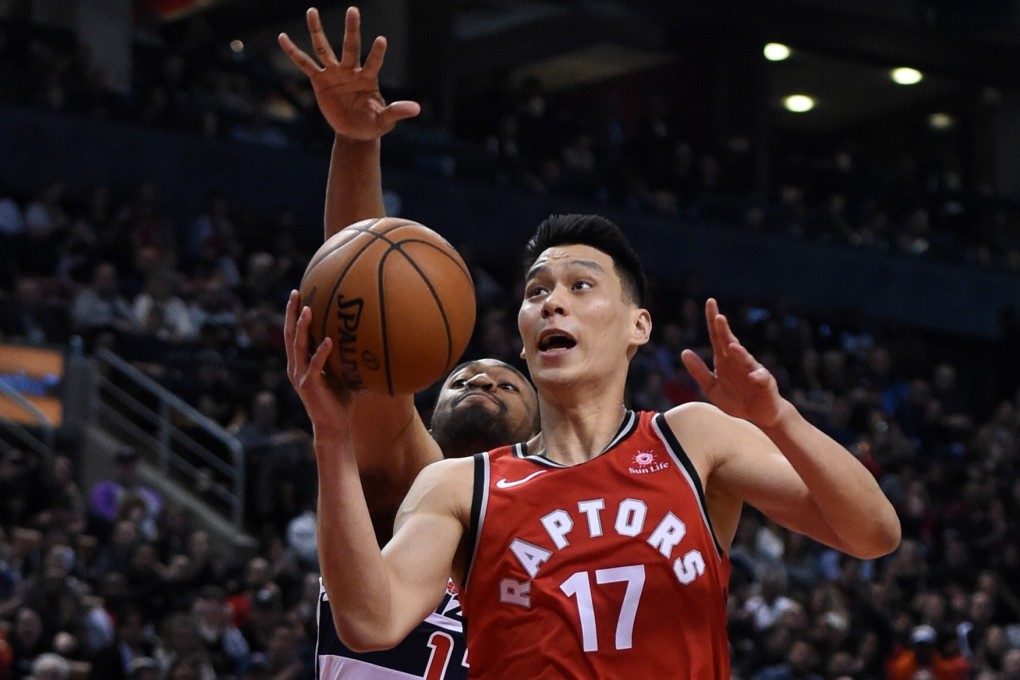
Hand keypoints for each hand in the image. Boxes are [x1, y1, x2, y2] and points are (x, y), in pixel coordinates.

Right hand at [278, 7, 419, 139]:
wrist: (355, 132)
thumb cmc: (372, 123)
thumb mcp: (385, 120)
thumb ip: (396, 111)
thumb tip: (416, 109)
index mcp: (368, 79)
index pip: (373, 63)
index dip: (377, 53)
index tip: (382, 40)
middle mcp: (350, 71)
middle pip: (350, 46)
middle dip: (352, 30)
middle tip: (353, 10)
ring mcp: (334, 73)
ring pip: (324, 48)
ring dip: (317, 30)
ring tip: (312, 11)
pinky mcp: (319, 80)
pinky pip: (304, 64)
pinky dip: (293, 52)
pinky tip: (282, 38)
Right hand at [285, 290, 352, 437]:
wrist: (334, 426)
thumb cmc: (340, 398)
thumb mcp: (340, 371)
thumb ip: (342, 355)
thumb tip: (362, 334)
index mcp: (300, 362)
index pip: (293, 333)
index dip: (293, 314)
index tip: (298, 293)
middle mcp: (296, 367)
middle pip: (290, 334)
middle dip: (292, 313)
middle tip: (296, 292)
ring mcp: (301, 376)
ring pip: (298, 347)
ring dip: (303, 327)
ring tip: (308, 309)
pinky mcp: (310, 386)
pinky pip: (316, 366)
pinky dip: (322, 352)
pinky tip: (330, 340)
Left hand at [680, 298, 782, 426]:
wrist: (760, 415)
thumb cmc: (736, 400)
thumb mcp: (712, 388)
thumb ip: (699, 371)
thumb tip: (684, 352)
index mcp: (724, 360)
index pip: (717, 336)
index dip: (713, 320)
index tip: (710, 302)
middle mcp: (739, 361)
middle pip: (731, 342)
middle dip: (725, 331)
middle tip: (719, 317)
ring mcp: (753, 370)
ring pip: (746, 359)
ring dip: (740, 353)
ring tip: (732, 346)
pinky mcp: (765, 383)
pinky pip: (762, 378)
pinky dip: (758, 376)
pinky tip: (754, 376)